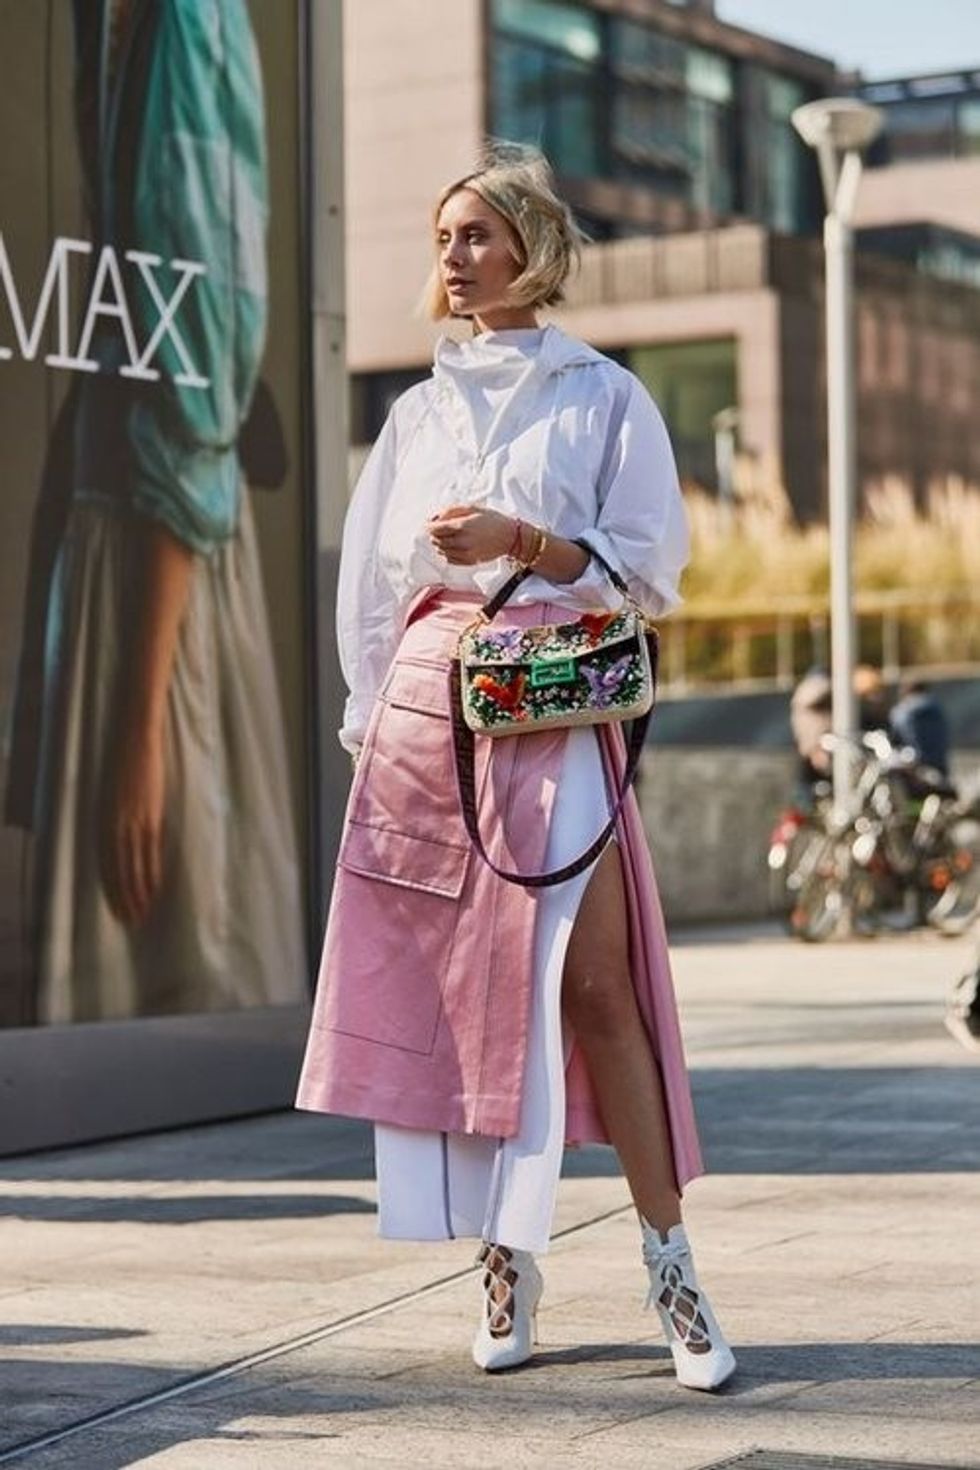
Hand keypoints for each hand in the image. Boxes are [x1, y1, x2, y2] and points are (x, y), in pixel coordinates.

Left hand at [100, 724, 166, 926]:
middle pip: (116, 870)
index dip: (110, 889)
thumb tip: (123, 841)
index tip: (116, 908)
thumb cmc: (123, 762)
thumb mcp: (112, 794)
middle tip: (129, 921)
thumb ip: (115, 818)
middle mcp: (112, 825)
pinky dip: (151, 874)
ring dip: (137, 893)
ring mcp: (131, 821)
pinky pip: (148, 852)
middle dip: (122, 898)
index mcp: (101, 820)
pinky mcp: (149, 816)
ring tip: (142, 914)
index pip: (104, 864)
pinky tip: (154, 889)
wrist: (135, 738)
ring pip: (132, 867)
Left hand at [427, 505, 515, 565]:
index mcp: (462, 526)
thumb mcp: (473, 508)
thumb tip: (435, 517)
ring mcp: (465, 553)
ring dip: (440, 544)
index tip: (428, 524)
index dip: (429, 526)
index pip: (435, 529)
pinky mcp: (469, 561)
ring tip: (448, 537)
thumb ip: (452, 510)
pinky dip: (447, 553)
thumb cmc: (492, 520)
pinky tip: (453, 546)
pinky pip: (449, 559)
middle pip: (436, 540)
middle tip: (439, 529)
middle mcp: (462, 541)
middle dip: (434, 534)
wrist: (510, 537)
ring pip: (442, 551)